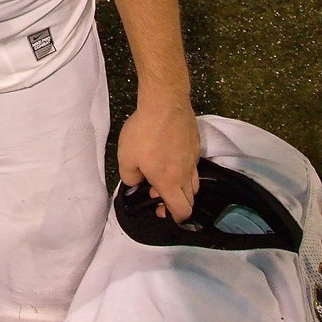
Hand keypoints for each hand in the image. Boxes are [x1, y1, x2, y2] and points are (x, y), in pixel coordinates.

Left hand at [118, 100, 199, 222]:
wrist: (165, 103)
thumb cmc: (144, 132)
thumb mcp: (126, 158)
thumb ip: (130, 178)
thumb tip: (136, 183)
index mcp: (169, 182)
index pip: (182, 210)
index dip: (175, 218)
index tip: (162, 212)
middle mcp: (186, 174)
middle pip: (190, 199)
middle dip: (177, 203)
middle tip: (158, 193)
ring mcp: (193, 159)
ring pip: (194, 183)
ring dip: (181, 187)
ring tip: (164, 176)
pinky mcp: (195, 144)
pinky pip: (193, 165)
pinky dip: (184, 169)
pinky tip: (170, 156)